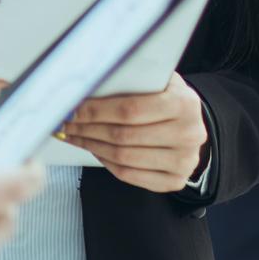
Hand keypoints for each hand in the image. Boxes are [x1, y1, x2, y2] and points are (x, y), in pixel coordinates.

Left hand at [59, 73, 208, 192]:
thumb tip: (87, 80)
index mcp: (183, 103)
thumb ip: (132, 79)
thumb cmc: (167, 97)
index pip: (129, 109)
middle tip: (66, 123)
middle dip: (87, 129)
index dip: (96, 110)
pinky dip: (105, 162)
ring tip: (74, 135)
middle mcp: (188, 134)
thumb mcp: (158, 80)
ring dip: (91, 146)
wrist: (191, 124)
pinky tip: (93, 149)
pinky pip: (129, 175)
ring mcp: (184, 161)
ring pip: (123, 157)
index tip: (72, 108)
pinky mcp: (175, 180)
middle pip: (123, 135)